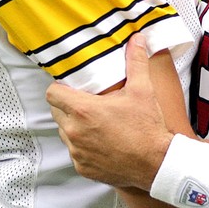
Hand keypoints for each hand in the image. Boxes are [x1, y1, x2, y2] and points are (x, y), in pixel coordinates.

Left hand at [46, 34, 173, 189]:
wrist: (156, 163)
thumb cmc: (147, 127)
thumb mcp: (142, 90)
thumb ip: (136, 62)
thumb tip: (137, 39)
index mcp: (83, 110)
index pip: (52, 94)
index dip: (59, 88)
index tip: (71, 88)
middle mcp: (75, 132)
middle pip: (56, 112)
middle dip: (67, 106)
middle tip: (87, 102)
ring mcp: (77, 152)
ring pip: (65, 133)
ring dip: (75, 126)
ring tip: (96, 122)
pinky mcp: (83, 168)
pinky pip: (75, 152)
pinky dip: (83, 146)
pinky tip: (102, 141)